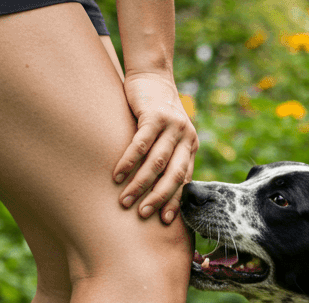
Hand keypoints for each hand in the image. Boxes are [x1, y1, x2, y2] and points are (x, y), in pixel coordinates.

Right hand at [114, 72, 197, 223]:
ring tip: (125, 200)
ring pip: (156, 162)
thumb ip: (166, 156)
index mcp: (191, 146)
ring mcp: (173, 125)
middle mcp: (186, 137)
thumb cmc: (155, 111)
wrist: (152, 75)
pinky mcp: (155, 115)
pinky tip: (117, 175)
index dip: (175, 201)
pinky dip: (128, 161)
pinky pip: (141, 143)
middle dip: (158, 198)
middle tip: (143, 215)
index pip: (185, 179)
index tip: (165, 221)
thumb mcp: (167, 135)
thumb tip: (154, 189)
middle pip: (174, 174)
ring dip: (140, 183)